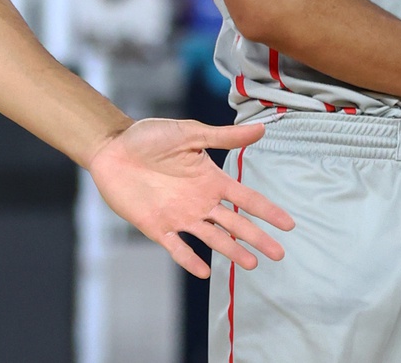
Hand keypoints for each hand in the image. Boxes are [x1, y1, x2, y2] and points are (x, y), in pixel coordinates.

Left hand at [87, 118, 294, 278]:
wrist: (112, 148)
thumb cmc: (149, 136)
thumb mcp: (188, 133)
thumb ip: (223, 136)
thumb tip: (260, 128)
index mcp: (210, 179)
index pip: (246, 198)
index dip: (267, 211)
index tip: (289, 225)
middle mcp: (199, 201)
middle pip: (235, 224)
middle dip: (257, 238)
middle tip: (278, 255)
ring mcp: (180, 216)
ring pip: (212, 239)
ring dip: (231, 251)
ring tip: (251, 265)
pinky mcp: (157, 226)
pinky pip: (177, 247)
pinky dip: (189, 260)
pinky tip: (204, 272)